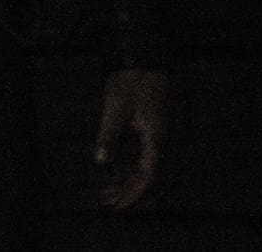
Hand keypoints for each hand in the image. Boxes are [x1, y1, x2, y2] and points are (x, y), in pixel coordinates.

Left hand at [95, 67, 169, 208]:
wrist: (144, 56)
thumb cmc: (130, 81)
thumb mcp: (115, 108)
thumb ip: (109, 136)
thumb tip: (101, 162)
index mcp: (155, 137)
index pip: (147, 175)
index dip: (133, 193)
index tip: (119, 205)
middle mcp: (159, 139)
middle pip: (146, 174)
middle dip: (127, 190)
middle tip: (107, 201)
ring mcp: (156, 133)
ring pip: (144, 165)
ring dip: (127, 179)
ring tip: (107, 191)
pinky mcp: (150, 127)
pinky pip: (142, 154)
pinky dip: (129, 165)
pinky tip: (115, 170)